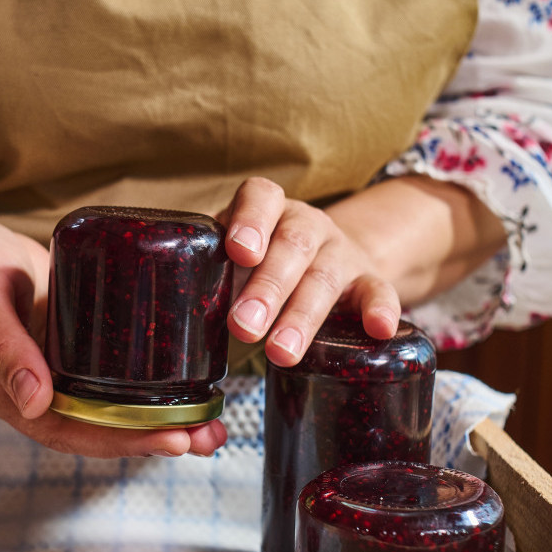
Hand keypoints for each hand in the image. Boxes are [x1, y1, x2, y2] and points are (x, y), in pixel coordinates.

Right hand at [0, 218, 227, 458]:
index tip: (170, 439)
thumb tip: (35, 401)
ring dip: (159, 422)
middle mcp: (33, 394)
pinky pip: (113, 382)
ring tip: (209, 424)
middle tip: (205, 436)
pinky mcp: (74, 354)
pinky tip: (186, 389)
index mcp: (5, 393)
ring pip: (111, 412)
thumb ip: (3, 344)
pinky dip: (149, 391)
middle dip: (153, 438)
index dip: (120, 439)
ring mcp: (56, 376)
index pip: (68, 430)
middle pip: (98, 431)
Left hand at [220, 177, 400, 366]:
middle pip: (292, 246)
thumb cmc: (261, 266)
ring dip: (302, 316)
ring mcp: (340, 251)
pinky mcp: (367, 279)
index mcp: (269, 209)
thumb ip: (210, 275)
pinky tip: (378, 329)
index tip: (239, 251)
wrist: (326, 264)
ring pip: (325, 276)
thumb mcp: (234, 261)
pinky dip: (380, 309)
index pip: (261, 198)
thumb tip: (171, 315)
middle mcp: (306, 224)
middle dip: (267, 288)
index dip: (250, 221)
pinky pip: (379, 290)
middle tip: (244, 326)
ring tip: (280, 353)